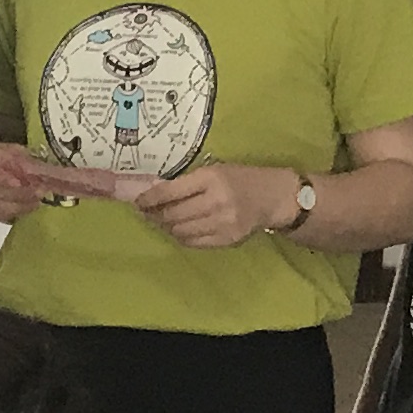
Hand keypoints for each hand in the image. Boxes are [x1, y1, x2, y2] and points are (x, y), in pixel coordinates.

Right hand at [0, 138, 54, 223]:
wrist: (0, 171)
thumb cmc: (8, 160)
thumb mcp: (21, 155)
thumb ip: (28, 163)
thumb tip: (38, 173)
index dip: (1, 176)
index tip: (20, 183)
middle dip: (14, 193)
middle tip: (37, 194)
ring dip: (13, 206)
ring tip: (33, 202)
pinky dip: (6, 215)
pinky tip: (21, 209)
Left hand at [124, 163, 304, 249]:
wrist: (274, 197)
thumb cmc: (241, 179)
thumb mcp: (215, 170)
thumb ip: (187, 182)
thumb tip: (153, 193)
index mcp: (211, 178)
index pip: (170, 192)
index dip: (149, 199)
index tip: (138, 202)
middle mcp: (216, 201)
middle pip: (172, 215)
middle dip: (155, 216)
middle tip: (147, 213)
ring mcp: (223, 223)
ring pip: (180, 231)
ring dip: (166, 227)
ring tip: (162, 222)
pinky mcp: (227, 240)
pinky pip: (193, 242)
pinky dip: (181, 236)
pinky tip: (180, 230)